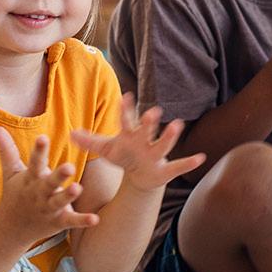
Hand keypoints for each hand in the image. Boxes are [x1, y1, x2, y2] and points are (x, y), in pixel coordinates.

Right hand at [0, 128, 98, 246]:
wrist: (11, 229)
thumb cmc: (16, 194)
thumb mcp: (11, 172)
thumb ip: (7, 150)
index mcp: (30, 179)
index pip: (34, 162)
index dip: (39, 150)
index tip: (43, 138)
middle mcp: (39, 193)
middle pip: (48, 183)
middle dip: (58, 176)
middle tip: (70, 166)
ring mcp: (48, 208)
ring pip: (59, 202)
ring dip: (68, 196)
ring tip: (79, 188)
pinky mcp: (58, 222)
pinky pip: (71, 221)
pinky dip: (83, 221)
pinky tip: (95, 219)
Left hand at [71, 94, 205, 191]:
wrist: (141, 175)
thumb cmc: (124, 156)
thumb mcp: (106, 149)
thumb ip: (90, 141)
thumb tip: (70, 133)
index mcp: (130, 135)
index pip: (126, 120)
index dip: (125, 110)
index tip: (125, 96)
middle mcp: (145, 141)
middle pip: (147, 130)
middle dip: (149, 122)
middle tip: (153, 111)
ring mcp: (156, 154)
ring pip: (163, 145)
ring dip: (170, 136)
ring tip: (178, 124)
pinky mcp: (166, 169)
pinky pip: (179, 166)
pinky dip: (189, 162)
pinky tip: (201, 157)